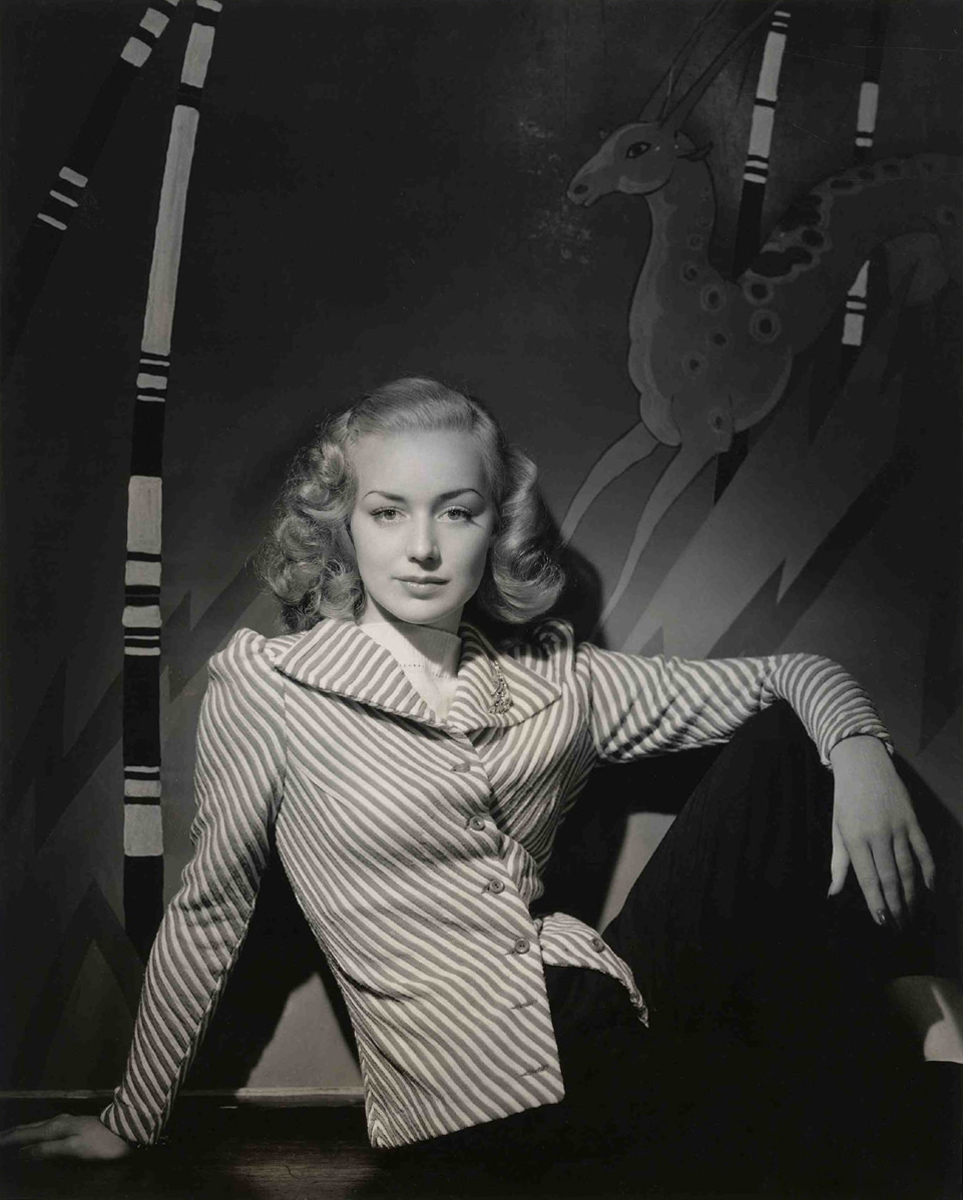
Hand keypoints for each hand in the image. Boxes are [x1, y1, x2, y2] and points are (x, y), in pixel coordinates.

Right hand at [0, 1113, 132, 1160]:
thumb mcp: (72, 1148)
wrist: (126, 1131)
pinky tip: (36, 1137)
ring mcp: (67, 1122)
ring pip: (37, 1127)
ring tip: (11, 1139)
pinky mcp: (74, 1125)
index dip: (7, 1140)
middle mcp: (58, 1121)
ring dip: (22, 1133)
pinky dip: (34, 1133)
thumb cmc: (99, 1142)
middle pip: (28, 1128)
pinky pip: (46, 1129)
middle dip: (11, 1135)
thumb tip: (22, 1151)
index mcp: (55, 1127)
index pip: (24, 1133)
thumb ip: (47, 1149)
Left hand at [828, 735, 934, 926]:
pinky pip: (923, 850)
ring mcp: (898, 827)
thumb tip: (833, 892)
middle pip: (890, 878)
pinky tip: (929, 889)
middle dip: (895, 905)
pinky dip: (928, 870)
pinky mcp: (912, 820)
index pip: (868, 878)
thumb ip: (838, 862)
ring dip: (911, 894)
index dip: (876, 902)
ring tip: (911, 914)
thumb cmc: (845, 800)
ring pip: (908, 868)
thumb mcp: (836, 829)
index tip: (882, 922)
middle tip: (899, 926)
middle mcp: (877, 834)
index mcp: (855, 838)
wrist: (863, 765)